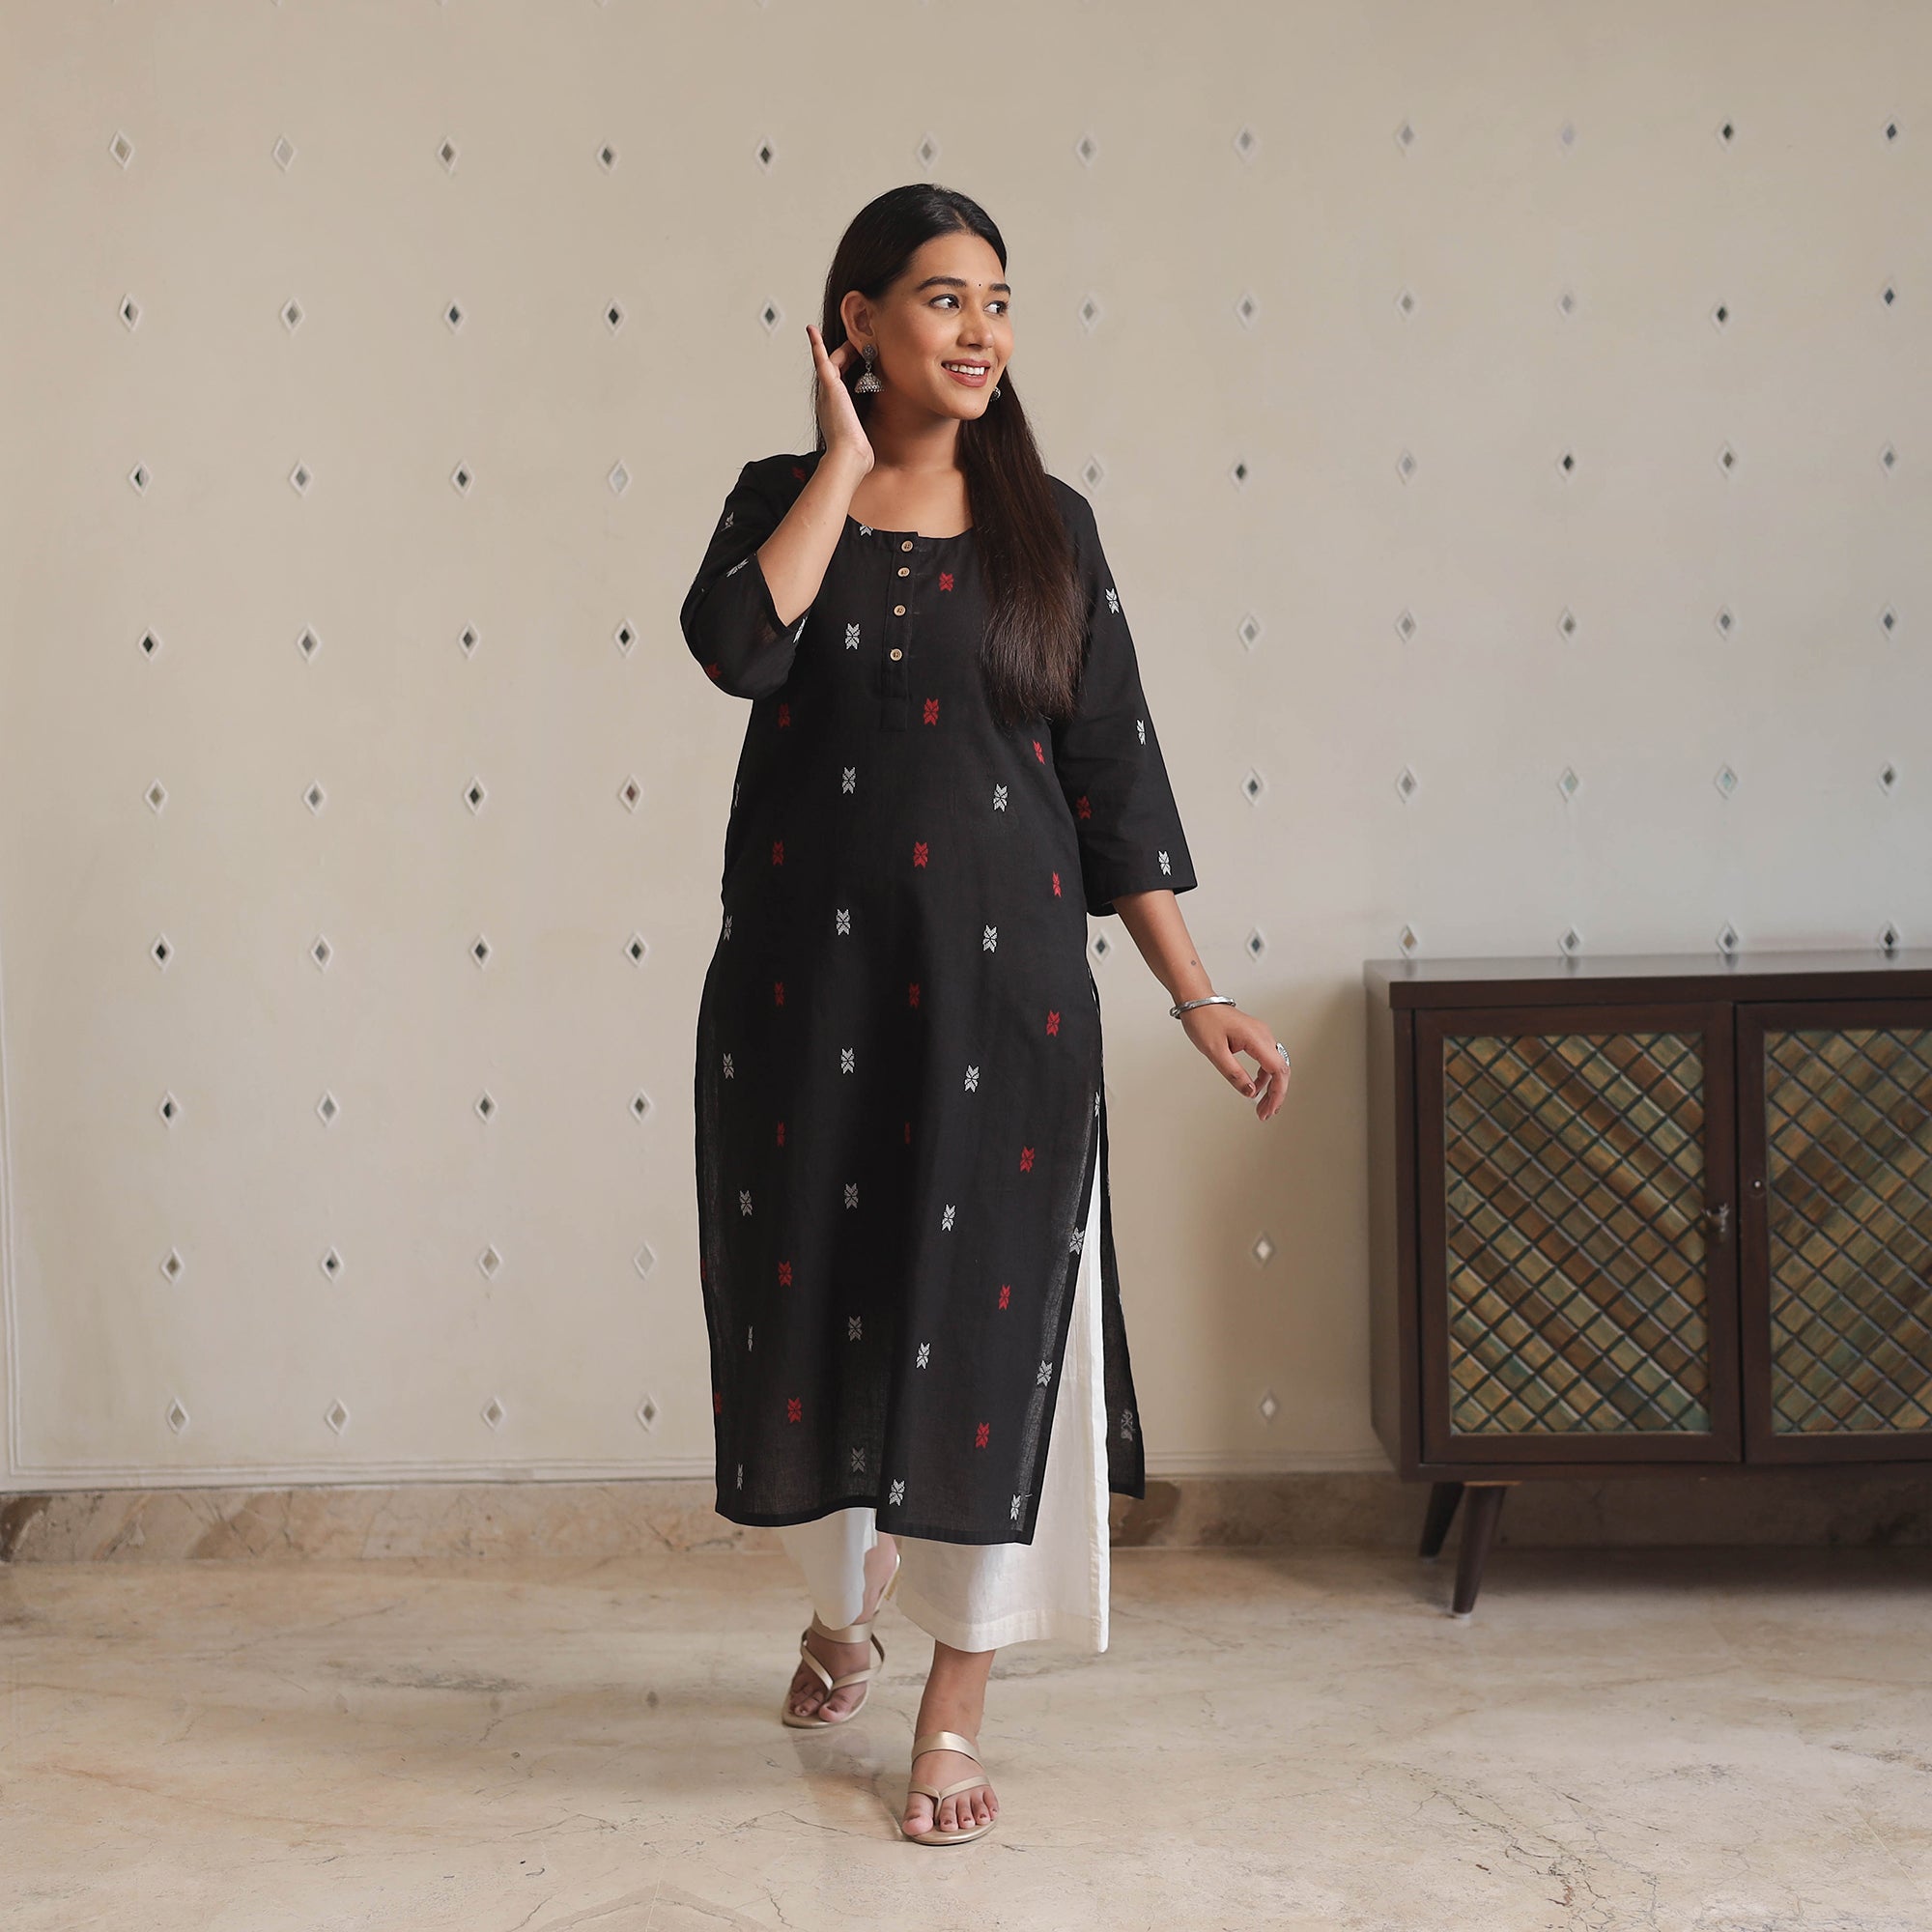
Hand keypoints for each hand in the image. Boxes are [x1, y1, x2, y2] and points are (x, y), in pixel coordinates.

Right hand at [806, 323, 874, 473]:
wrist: (849, 456)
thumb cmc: (856, 452)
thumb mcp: (862, 437)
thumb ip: (863, 433)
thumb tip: (868, 448)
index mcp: (835, 408)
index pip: (840, 382)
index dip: (847, 368)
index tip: (857, 360)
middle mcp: (827, 398)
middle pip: (836, 369)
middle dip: (847, 355)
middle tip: (860, 344)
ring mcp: (826, 391)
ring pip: (833, 362)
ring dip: (843, 349)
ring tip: (856, 338)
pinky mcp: (829, 386)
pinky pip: (821, 360)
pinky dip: (816, 344)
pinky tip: (811, 330)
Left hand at [1179, 1003, 1290, 1120]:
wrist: (1197, 1002)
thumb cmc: (1203, 1020)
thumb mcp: (1215, 1052)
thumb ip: (1234, 1073)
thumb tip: (1250, 1092)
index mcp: (1256, 1038)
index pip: (1278, 1070)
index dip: (1277, 1093)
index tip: (1269, 1109)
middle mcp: (1263, 1035)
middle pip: (1280, 1069)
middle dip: (1275, 1094)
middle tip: (1265, 1113)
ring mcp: (1260, 1035)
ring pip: (1275, 1066)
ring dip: (1270, 1087)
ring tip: (1261, 1105)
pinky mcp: (1255, 1037)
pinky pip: (1266, 1060)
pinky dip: (1263, 1076)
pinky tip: (1255, 1087)